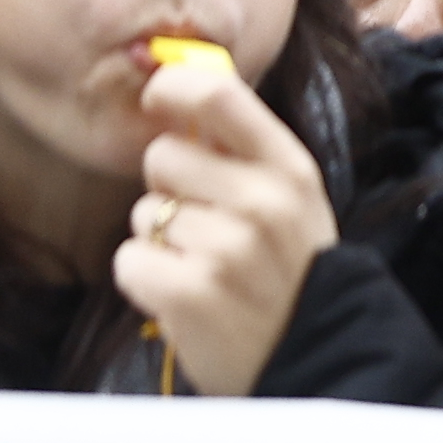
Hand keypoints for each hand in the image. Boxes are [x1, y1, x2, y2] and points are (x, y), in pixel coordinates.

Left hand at [115, 51, 338, 397]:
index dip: (173, 87)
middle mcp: (262, 204)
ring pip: (143, 213)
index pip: (218, 96)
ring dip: (159, 240)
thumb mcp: (291, 198)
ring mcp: (226, 251)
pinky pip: (129, 260)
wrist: (312, 359)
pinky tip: (182, 296)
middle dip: (166, 187)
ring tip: (203, 269)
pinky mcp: (190, 295)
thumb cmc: (288, 271)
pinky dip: (144, 280)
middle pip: (162, 156)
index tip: (158, 99)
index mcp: (289, 169)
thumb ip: (243, 147)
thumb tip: (180, 83)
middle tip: (201, 224)